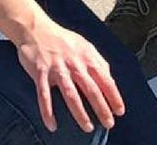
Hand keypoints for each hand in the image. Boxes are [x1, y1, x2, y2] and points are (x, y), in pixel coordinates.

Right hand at [13, 18, 124, 133]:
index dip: (114, 96)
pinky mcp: (40, 73)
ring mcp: (57, 68)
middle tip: (108, 124)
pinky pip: (44, 95)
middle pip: (91, 89)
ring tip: (88, 127)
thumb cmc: (63, 40)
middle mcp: (74, 64)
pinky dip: (48, 112)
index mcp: (87, 57)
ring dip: (80, 113)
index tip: (120, 111)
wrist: (36, 29)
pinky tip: (52, 125)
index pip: (105, 79)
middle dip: (102, 108)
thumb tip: (109, 77)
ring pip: (71, 94)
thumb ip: (97, 61)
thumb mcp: (85, 46)